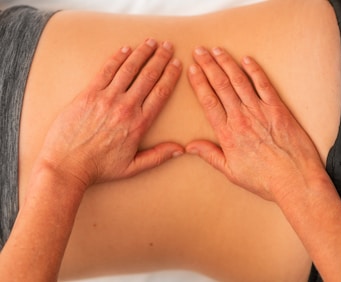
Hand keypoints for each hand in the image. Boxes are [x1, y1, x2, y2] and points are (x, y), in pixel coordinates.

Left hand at [37, 39, 182, 188]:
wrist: (67, 165)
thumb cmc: (99, 168)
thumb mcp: (133, 167)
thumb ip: (158, 156)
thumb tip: (181, 149)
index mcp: (139, 123)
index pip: (160, 92)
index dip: (170, 75)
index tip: (177, 64)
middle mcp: (125, 107)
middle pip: (148, 76)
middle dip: (160, 58)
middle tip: (168, 46)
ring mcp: (106, 98)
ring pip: (129, 69)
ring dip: (142, 53)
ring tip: (151, 42)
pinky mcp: (88, 94)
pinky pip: (105, 71)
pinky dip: (117, 58)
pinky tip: (126, 49)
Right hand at [187, 47, 323, 200]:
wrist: (294, 179)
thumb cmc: (263, 179)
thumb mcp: (230, 172)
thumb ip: (209, 155)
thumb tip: (189, 146)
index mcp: (227, 133)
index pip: (208, 101)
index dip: (199, 83)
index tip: (192, 69)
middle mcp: (241, 118)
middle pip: (221, 85)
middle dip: (208, 65)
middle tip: (199, 51)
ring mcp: (260, 111)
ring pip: (239, 81)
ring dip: (226, 63)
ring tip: (217, 50)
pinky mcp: (278, 108)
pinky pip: (264, 84)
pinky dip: (254, 70)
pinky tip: (246, 60)